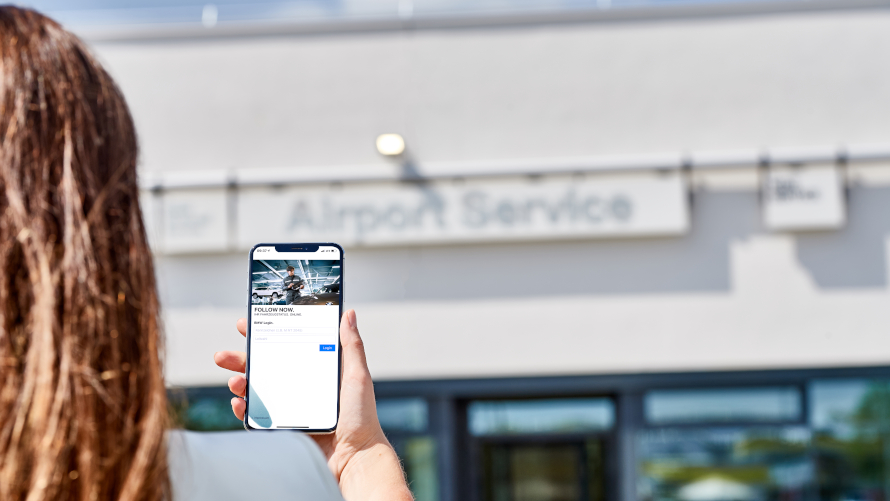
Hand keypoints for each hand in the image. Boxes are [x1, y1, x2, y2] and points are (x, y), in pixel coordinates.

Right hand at [214, 310, 412, 500]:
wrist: (354, 457)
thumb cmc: (361, 417)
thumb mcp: (357, 375)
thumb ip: (351, 345)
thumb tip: (349, 314)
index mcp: (315, 369)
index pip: (287, 346)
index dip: (265, 334)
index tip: (246, 325)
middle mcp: (299, 385)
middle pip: (265, 367)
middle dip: (240, 360)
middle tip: (223, 357)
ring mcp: (289, 406)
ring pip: (256, 390)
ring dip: (240, 383)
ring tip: (236, 382)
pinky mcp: (283, 426)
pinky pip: (257, 416)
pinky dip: (244, 409)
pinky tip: (240, 404)